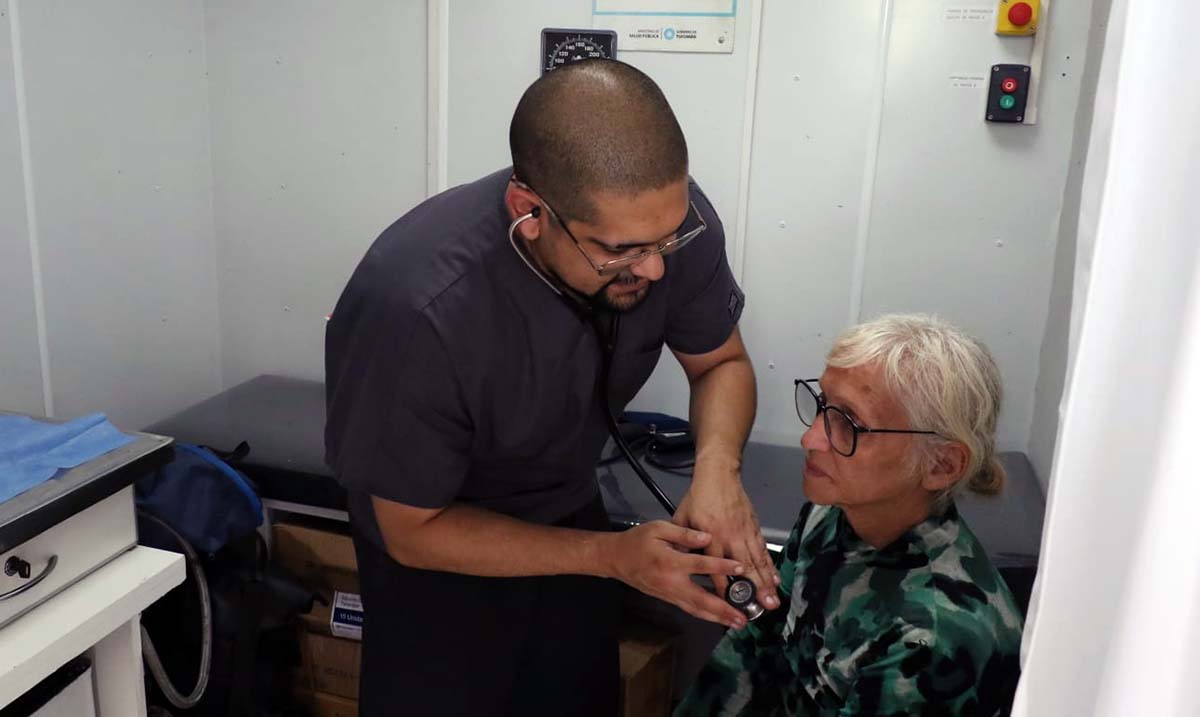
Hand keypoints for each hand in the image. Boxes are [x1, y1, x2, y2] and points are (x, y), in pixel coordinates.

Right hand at [603, 521, 748, 628]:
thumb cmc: (638, 541)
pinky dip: (704, 615)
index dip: (722, 566)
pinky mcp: (667, 599)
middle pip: (702, 599)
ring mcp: (669, 594)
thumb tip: (708, 537)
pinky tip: (717, 618)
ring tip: (736, 624)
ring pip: (696, 609)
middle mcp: (672, 583)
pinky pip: (689, 609)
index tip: (741, 568)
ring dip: (717, 618)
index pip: (701, 565)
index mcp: (671, 562)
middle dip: (724, 610)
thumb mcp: (658, 528)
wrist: (615, 559)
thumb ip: (684, 534)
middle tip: (743, 618)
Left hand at [673, 463, 780, 612]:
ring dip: (766, 581)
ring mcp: (744, 532)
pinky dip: (770, 565)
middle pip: (745, 567)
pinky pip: (763, 550)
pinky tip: (776, 578)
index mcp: (710, 536)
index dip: (724, 586)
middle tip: (763, 608)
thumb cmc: (698, 497)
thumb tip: (677, 560)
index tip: (729, 604)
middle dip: (755, 589)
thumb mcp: (682, 518)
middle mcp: (730, 537)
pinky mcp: (754, 527)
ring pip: (758, 560)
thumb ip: (681, 540)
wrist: (718, 475)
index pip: (717, 566)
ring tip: (773, 599)